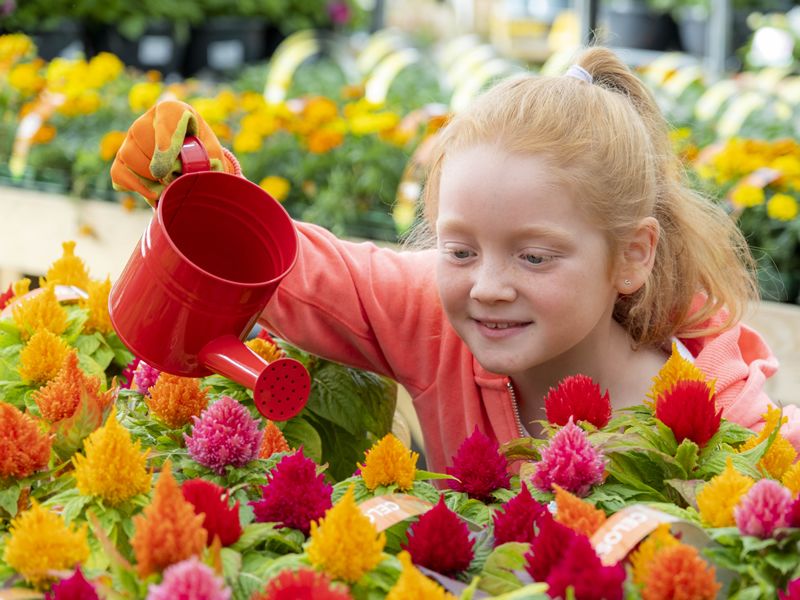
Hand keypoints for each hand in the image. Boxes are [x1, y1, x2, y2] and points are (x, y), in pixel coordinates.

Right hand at [110, 100, 236, 205]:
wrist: (194, 161)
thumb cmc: (205, 153)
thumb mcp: (213, 154)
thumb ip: (206, 161)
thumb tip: (185, 177)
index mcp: (172, 110)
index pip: (165, 121)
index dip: (165, 145)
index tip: (165, 170)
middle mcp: (146, 120)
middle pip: (144, 142)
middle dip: (162, 168)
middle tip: (179, 179)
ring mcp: (131, 138)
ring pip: (130, 158)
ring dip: (151, 179)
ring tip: (171, 186)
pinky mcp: (122, 157)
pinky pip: (120, 173)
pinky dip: (136, 186)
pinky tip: (154, 192)